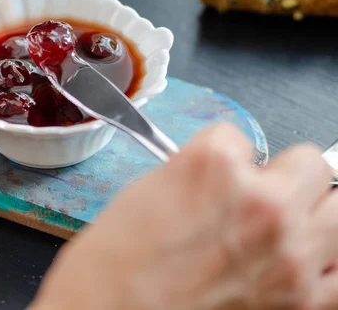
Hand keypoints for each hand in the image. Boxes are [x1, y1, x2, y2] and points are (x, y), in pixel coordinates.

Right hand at [30, 123, 337, 309]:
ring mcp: (290, 255)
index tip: (213, 177)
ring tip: (282, 228)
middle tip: (256, 195)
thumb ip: (197, 174)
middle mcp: (261, 203)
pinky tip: (296, 266)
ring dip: (312, 213)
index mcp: (214, 167)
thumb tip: (223, 176)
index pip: (240, 137)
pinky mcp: (301, 302)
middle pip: (311, 162)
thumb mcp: (146, 192)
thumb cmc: (112, 264)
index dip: (225, 157)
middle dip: (282, 175)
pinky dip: (324, 265)